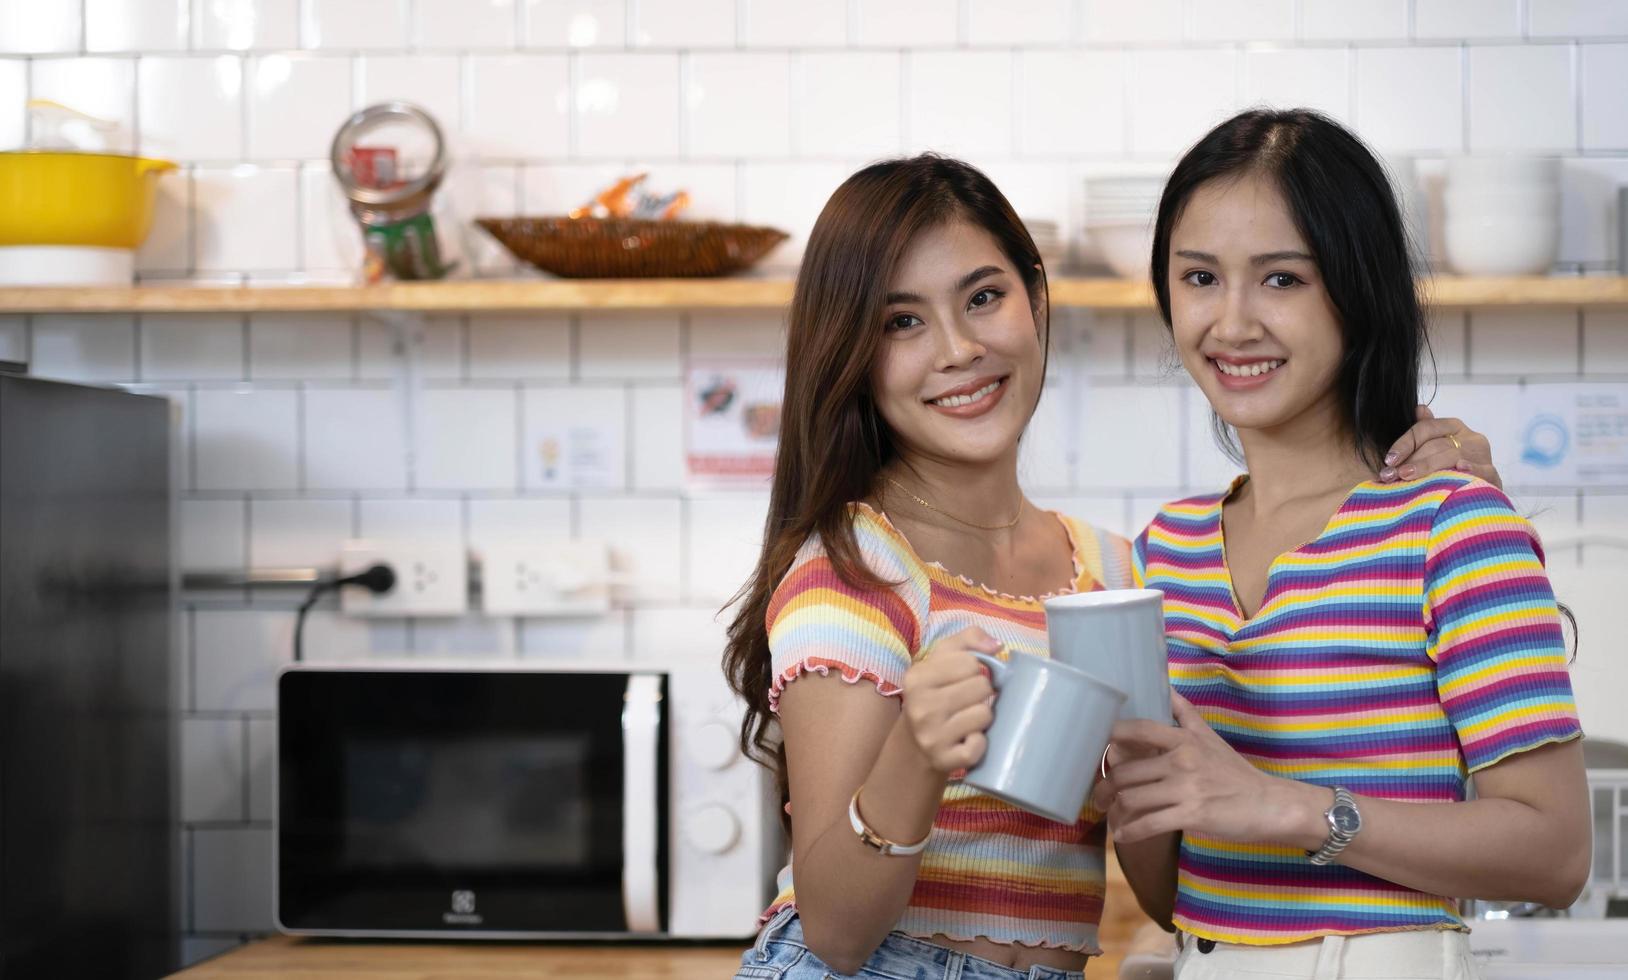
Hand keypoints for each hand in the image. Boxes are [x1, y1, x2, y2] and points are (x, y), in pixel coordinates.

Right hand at [900, 626, 999, 773]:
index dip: (976, 669)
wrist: (914, 746)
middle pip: (982, 687)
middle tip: (968, 701)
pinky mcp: (943, 760)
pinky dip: (980, 744)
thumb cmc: (934, 695)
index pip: (971, 662)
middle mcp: (920, 706)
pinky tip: (969, 740)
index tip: (965, 679)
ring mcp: (930, 735)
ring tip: (968, 719)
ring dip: (983, 717)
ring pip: (985, 715)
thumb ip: (967, 639)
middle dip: (982, 693)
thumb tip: (998, 646)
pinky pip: (979, 747)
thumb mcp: (941, 661)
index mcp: (917, 677)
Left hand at [1094, 692, 1318, 845]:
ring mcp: (1187, 788)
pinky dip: (1131, 832)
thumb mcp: (1208, 735)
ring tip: (1110, 816)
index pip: (1137, 730)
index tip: (1093, 748)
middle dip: (1105, 788)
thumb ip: (1183, 712)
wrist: (1267, 803)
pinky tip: (1123, 836)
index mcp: (1183, 739)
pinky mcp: (1192, 815)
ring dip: (1114, 812)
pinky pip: (1149, 824)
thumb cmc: (1233, 771)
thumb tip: (1166, 684)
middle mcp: (1182, 760)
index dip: (1109, 737)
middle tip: (1099, 796)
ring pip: (1132, 799)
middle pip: (1126, 772)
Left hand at [1381, 404, 1501, 488]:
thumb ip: (1426, 431)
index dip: (1405, 443)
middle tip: (1392, 474)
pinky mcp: (1492, 474)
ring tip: (1407, 476)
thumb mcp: (1435, 449)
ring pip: (1452, 456)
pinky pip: (1482, 470)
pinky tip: (1460, 469)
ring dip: (1427, 466)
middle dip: (1411, 459)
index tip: (1389, 460)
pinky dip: (1471, 469)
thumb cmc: (1449, 470)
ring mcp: (1482, 456)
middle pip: (1436, 444)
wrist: (1477, 496)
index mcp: (1454, 427)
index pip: (1426, 428)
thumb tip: (1419, 408)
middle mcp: (1470, 438)